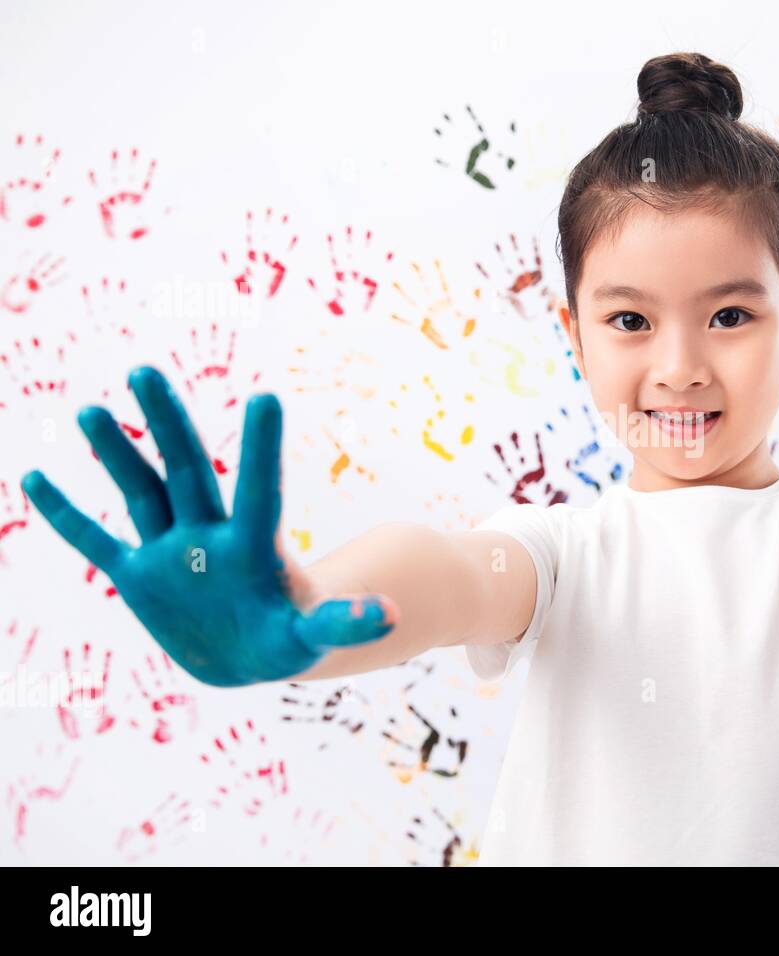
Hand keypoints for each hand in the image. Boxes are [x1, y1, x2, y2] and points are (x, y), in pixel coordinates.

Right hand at [21, 366, 396, 686]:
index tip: (267, 396)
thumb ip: (344, 623)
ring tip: (91, 410)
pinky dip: (68, 518)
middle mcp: (209, 536)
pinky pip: (97, 543)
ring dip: (116, 455)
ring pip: (141, 493)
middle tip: (146, 371)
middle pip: (187, 472)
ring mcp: (171, 552)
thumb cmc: (289, 639)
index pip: (259, 489)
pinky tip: (34, 478)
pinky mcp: (139, 578)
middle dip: (168, 425)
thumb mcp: (314, 637)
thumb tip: (391, 617)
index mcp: (255, 546)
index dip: (263, 448)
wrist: (251, 656)